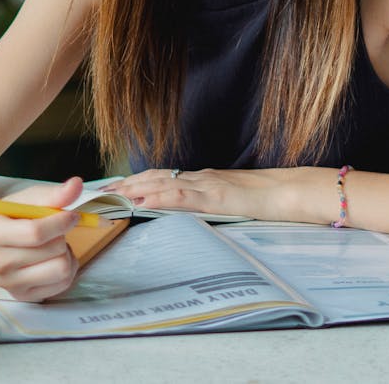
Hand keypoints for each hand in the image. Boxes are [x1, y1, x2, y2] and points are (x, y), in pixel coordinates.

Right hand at [0, 177, 84, 301]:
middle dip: (62, 236)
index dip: (61, 221)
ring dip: (66, 253)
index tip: (71, 214)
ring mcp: (9, 283)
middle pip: (52, 250)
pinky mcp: (24, 296)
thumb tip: (76, 185)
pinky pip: (63, 284)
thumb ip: (55, 194)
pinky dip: (67, 269)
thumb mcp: (31, 199)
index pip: (36, 232)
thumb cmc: (15, 216)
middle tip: (56, 231)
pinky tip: (54, 259)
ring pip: (61, 269)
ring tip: (55, 245)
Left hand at [105, 167, 302, 220]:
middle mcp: (200, 178)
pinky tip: (143, 202)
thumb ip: (209, 203)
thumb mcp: (230, 200)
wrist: (289, 191)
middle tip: (98, 191)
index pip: (162, 177)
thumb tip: (188, 211)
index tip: (112, 187)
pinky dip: (159, 198)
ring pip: (163, 184)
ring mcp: (207, 185)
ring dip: (134, 189)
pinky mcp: (216, 198)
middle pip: (154, 177)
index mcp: (202, 179)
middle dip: (124, 184)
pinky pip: (182, 197)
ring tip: (111, 196)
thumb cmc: (265, 198)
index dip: (135, 180)